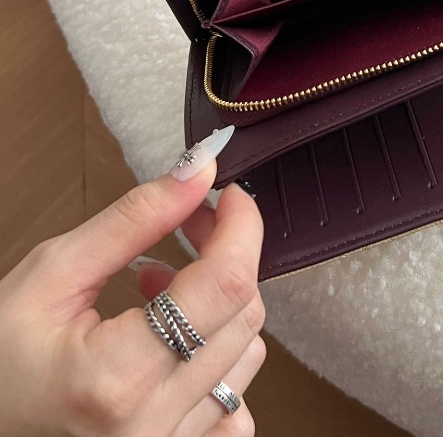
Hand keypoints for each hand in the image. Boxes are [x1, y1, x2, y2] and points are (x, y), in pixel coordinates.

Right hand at [0, 127, 264, 435]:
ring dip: (220, 304)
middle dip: (228, 252)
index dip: (240, 227)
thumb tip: (197, 173)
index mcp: (117, 378)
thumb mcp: (52, 273)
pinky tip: (180, 342)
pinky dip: (221, 359)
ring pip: (247, 356)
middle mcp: (153, 425)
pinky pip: (235, 407)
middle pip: (244, 316)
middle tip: (189, 222)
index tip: (228, 195)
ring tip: (163, 286)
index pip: (224, 286)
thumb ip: (133, 220)